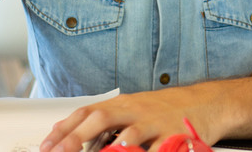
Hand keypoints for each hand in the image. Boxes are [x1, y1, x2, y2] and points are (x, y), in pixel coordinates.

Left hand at [40, 85, 228, 151]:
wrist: (206, 103)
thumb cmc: (165, 111)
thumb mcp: (134, 110)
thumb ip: (106, 122)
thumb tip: (69, 134)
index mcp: (123, 105)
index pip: (87, 112)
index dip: (64, 128)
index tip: (46, 145)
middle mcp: (136, 111)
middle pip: (102, 119)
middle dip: (77, 137)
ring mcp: (155, 124)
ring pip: (130, 136)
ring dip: (112, 149)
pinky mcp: (175, 136)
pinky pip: (160, 149)